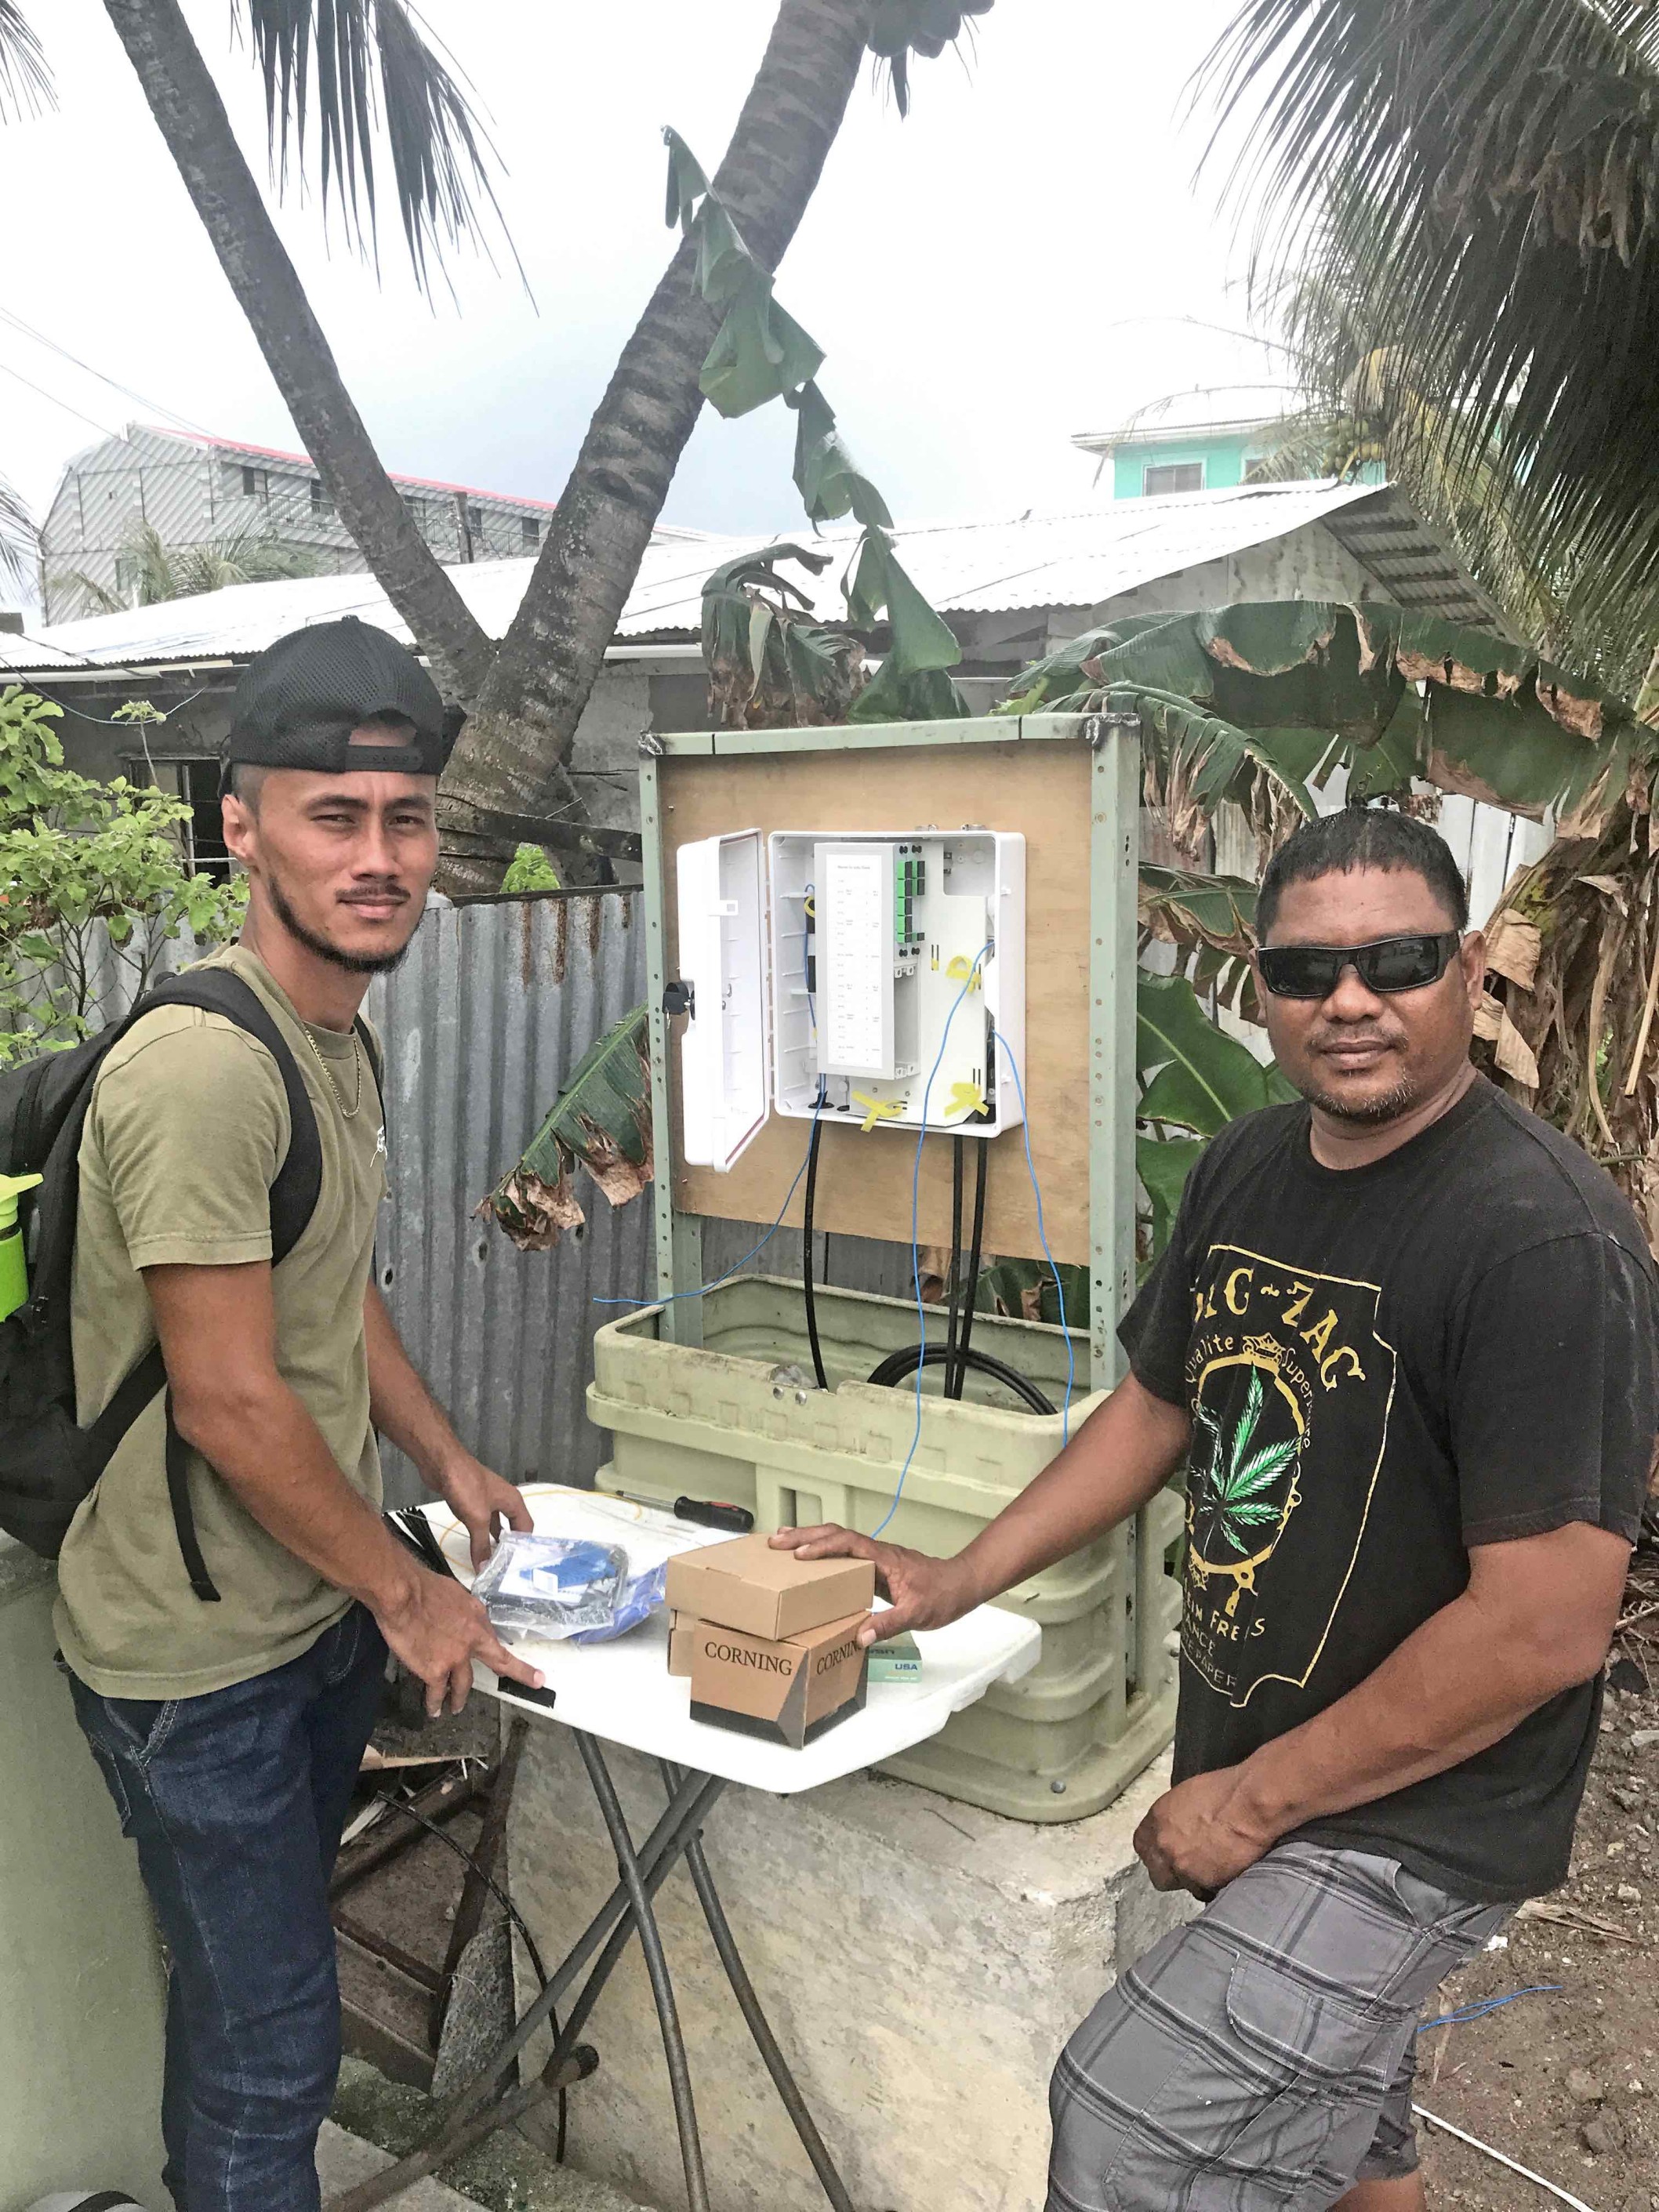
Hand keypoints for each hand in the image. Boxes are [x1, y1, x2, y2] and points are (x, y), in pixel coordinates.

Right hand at [375, 1569, 543, 1718]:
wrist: (403, 1594)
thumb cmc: (420, 1586)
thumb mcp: (453, 1593)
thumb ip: (460, 1612)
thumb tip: (458, 1621)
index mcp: (477, 1616)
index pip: (495, 1637)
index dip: (508, 1649)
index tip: (530, 1660)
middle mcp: (473, 1639)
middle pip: (499, 1660)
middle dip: (519, 1672)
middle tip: (535, 1681)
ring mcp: (457, 1658)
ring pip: (463, 1685)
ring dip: (459, 1698)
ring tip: (455, 1707)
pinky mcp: (436, 1671)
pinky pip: (437, 1693)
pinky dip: (434, 1703)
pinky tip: (434, 1709)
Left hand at [436, 1450, 533, 1569]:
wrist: (442, 1464)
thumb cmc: (466, 1486)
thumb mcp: (477, 1518)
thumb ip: (481, 1545)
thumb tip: (484, 1569)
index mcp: (513, 1501)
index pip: (526, 1528)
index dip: (524, 1546)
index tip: (517, 1566)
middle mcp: (504, 1500)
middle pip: (513, 1527)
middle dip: (510, 1545)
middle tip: (505, 1567)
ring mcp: (487, 1500)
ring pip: (496, 1525)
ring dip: (494, 1541)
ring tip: (493, 1561)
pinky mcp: (472, 1501)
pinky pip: (482, 1522)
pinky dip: (481, 1534)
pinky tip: (476, 1545)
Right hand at [769, 1524, 976, 1645]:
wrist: (960, 1584)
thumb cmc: (942, 1595)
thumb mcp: (918, 1614)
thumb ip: (889, 1623)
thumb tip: (860, 1636)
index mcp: (883, 1558)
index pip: (847, 1544)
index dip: (821, 1547)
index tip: (798, 1555)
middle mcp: (876, 1552)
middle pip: (835, 1534)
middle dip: (804, 1535)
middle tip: (775, 1540)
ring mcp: (874, 1557)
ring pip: (837, 1540)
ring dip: (810, 1538)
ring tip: (782, 1541)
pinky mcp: (874, 1566)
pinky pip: (843, 1553)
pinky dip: (823, 1551)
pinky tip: (811, 1561)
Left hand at [1132, 1764, 1277, 1898]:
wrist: (1249, 1806)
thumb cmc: (1225, 1790)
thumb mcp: (1187, 1796)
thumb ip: (1173, 1818)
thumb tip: (1174, 1829)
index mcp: (1157, 1819)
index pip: (1142, 1845)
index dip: (1156, 1851)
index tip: (1167, 1853)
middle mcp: (1163, 1845)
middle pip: (1157, 1873)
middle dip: (1171, 1872)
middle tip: (1189, 1865)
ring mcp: (1181, 1866)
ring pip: (1181, 1885)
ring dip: (1193, 1879)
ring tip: (1213, 1867)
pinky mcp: (1202, 1882)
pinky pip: (1203, 1891)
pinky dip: (1212, 1885)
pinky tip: (1224, 1872)